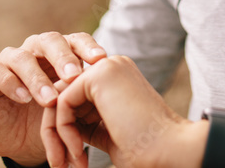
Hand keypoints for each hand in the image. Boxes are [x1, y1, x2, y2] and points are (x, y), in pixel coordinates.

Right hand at [0, 32, 107, 165]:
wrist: (24, 142)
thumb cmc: (54, 118)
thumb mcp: (74, 105)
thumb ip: (88, 90)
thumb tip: (115, 80)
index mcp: (60, 51)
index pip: (76, 40)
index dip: (88, 47)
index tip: (102, 60)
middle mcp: (35, 49)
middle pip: (50, 41)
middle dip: (63, 57)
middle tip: (74, 76)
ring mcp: (11, 60)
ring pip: (23, 57)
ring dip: (37, 78)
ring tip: (50, 99)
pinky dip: (12, 84)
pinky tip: (24, 98)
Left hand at [41, 54, 206, 167]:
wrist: (168, 150)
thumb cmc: (145, 150)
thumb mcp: (108, 134)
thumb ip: (88, 123)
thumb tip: (63, 126)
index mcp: (117, 78)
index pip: (76, 99)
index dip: (67, 132)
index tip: (75, 163)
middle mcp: (111, 66)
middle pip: (63, 96)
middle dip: (56, 134)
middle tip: (63, 166)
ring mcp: (106, 67)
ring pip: (58, 99)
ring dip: (57, 136)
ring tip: (70, 163)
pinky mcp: (99, 75)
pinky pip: (61, 103)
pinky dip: (63, 132)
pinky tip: (78, 151)